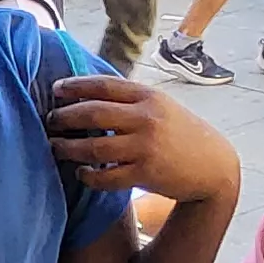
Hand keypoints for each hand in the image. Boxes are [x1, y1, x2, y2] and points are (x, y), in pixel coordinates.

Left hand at [45, 73, 242, 204]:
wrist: (214, 166)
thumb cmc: (182, 133)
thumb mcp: (162, 107)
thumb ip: (131, 100)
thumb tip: (89, 93)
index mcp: (148, 97)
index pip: (104, 85)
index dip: (75, 86)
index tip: (56, 89)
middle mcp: (146, 118)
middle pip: (93, 113)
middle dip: (64, 116)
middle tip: (49, 120)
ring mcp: (146, 147)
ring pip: (94, 147)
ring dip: (68, 148)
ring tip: (55, 146)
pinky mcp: (145, 174)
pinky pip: (106, 177)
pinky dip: (88, 175)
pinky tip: (81, 173)